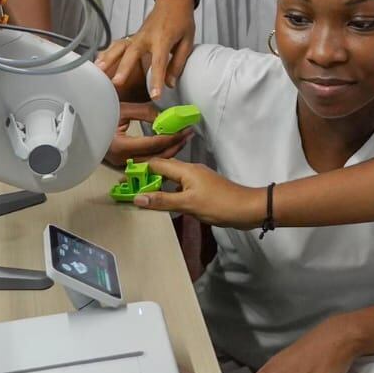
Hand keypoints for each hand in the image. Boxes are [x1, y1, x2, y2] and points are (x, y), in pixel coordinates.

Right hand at [99, 2, 197, 98]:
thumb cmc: (181, 19)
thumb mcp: (187, 41)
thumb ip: (178, 63)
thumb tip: (170, 83)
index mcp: (163, 39)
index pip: (159, 62)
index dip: (157, 79)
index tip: (155, 95)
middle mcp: (147, 37)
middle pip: (133, 54)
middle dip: (124, 68)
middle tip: (116, 83)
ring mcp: (137, 35)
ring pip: (120, 47)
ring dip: (108, 59)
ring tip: (98, 71)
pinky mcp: (133, 36)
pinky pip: (118, 44)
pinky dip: (107, 52)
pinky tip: (98, 62)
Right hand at [104, 100, 194, 167]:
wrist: (84, 124)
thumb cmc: (99, 114)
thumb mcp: (122, 109)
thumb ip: (145, 113)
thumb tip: (164, 118)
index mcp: (120, 146)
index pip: (153, 144)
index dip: (171, 137)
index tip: (184, 130)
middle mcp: (122, 159)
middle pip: (155, 157)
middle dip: (175, 146)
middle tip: (188, 135)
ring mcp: (122, 163)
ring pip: (152, 161)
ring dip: (169, 151)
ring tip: (182, 139)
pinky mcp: (124, 162)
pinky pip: (145, 161)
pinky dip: (159, 154)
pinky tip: (168, 146)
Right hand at [130, 156, 263, 227]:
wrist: (248, 209)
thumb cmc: (219, 204)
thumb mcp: (188, 204)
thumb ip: (163, 200)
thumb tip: (138, 197)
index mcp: (185, 169)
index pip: (156, 163)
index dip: (140, 169)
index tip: (125, 178)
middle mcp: (190, 170)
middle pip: (163, 169)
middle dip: (146, 177)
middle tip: (130, 189)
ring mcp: (197, 180)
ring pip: (172, 179)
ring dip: (158, 185)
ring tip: (143, 196)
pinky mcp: (203, 189)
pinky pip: (180, 187)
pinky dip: (169, 192)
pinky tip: (165, 203)